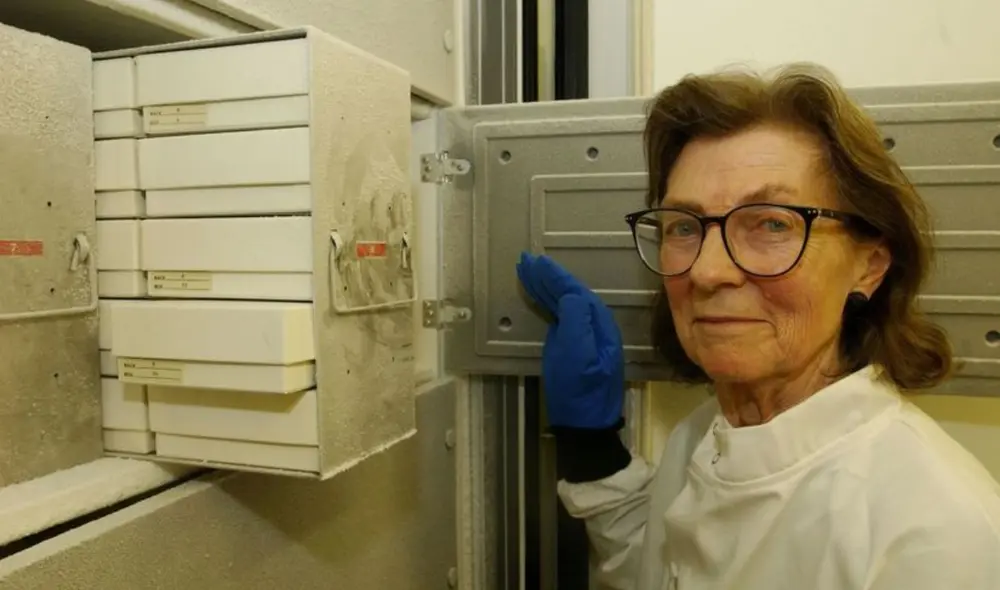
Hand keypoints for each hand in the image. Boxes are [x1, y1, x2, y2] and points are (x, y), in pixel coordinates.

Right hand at [516, 252, 624, 429]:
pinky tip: (538, 297)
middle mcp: (595, 327)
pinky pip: (561, 316)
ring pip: (564, 303)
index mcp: (598, 324)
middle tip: (526, 261)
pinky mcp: (574, 348)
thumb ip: (574, 319)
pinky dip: (548, 303)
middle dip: (548, 277)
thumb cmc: (579, 389)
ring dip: (546, 287)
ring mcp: (585, 338)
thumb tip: (568, 293)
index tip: (534, 261)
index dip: (554, 275)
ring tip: (526, 272)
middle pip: (570, 293)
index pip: (575, 291)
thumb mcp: (576, 353)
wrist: (584, 425)